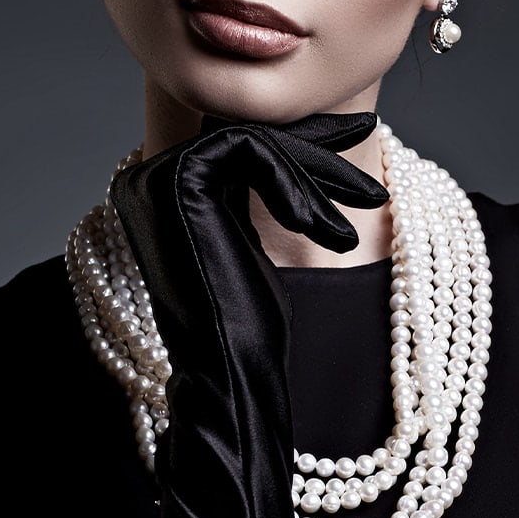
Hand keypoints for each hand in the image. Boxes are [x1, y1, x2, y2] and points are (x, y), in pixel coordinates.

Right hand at [108, 112, 387, 517]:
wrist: (229, 382)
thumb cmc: (245, 332)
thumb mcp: (254, 244)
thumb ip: (259, 193)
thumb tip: (306, 139)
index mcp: (157, 193)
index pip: (238, 145)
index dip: (302, 146)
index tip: (359, 140)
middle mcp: (144, 178)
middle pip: (247, 136)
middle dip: (319, 155)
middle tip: (375, 176)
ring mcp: (153, 176)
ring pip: (254, 137)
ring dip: (318, 176)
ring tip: (361, 218)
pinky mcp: (177, 180)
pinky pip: (252, 148)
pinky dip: (299, 182)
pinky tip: (326, 228)